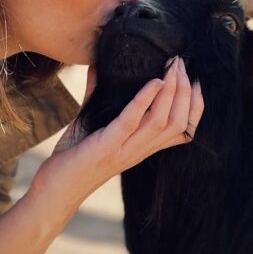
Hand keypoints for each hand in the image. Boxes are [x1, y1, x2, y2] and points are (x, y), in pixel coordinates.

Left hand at [39, 56, 203, 203]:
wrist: (55, 190)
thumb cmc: (73, 157)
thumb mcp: (92, 123)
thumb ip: (97, 94)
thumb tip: (98, 64)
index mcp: (143, 147)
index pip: (184, 129)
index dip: (196, 105)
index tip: (197, 80)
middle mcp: (141, 150)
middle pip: (179, 121)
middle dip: (185, 90)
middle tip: (181, 63)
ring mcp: (126, 150)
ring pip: (163, 122)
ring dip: (172, 91)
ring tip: (172, 68)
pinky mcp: (108, 147)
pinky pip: (133, 122)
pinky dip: (145, 100)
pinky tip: (154, 81)